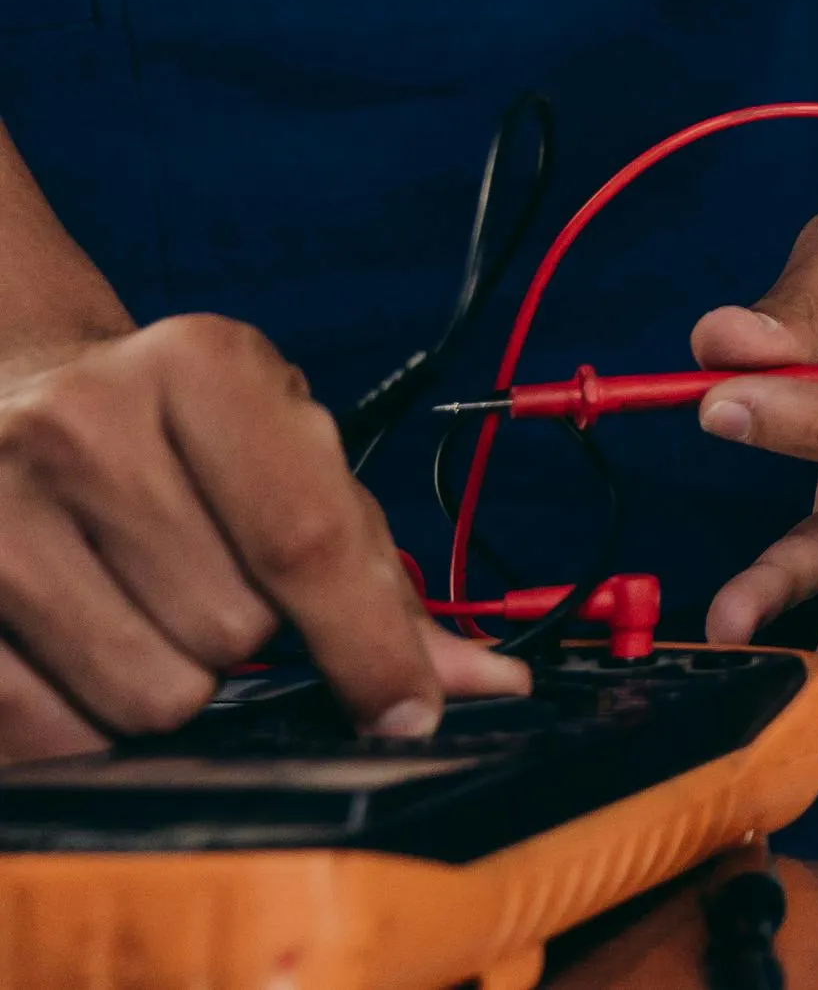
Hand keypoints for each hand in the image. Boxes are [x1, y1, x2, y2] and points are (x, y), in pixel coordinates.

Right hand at [0, 317, 526, 758]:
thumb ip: (378, 573)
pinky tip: (87, 660)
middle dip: (248, 647)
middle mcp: (82, 424)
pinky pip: (40, 732)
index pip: (305, 541)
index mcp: (201, 368)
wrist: (11, 396)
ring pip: (142, 698)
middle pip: (227, 635)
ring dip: (172, 691)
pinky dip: (85, 730)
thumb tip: (487, 687)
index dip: (370, 650)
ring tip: (148, 619)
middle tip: (216, 598)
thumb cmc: (178, 439)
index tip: (408, 715)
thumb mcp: (286, 458)